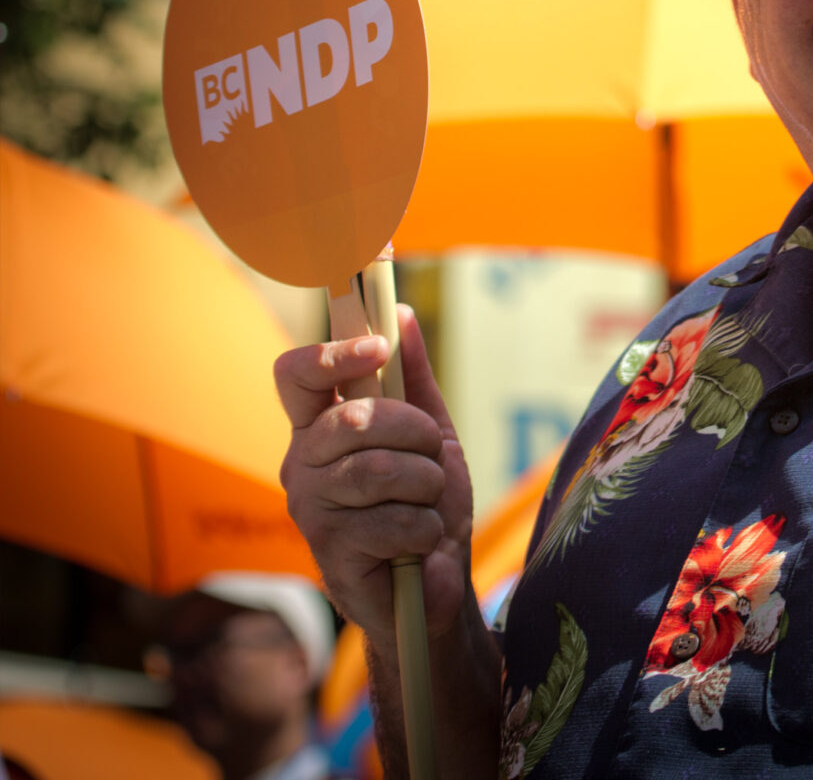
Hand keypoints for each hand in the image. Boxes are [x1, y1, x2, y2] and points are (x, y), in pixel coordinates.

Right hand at [275, 305, 474, 643]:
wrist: (435, 583)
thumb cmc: (424, 502)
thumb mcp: (429, 432)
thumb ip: (413, 377)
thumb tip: (401, 310)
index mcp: (320, 426)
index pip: (295, 375)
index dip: (331, 354)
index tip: (376, 347)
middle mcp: (302, 462)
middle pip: (352, 418)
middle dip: (413, 432)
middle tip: (431, 454)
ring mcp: (311, 507)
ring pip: (378, 469)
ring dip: (426, 484)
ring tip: (426, 502)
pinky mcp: (328, 549)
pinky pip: (393, 519)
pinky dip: (425, 526)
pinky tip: (416, 542)